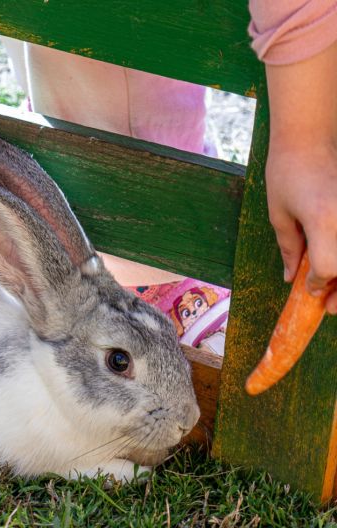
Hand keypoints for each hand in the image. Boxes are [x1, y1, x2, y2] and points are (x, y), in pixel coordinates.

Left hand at [266, 141, 336, 313]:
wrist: (311, 137)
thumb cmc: (288, 172)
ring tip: (335, 291)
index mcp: (325, 220)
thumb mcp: (280, 214)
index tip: (308, 289)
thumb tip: (292, 280)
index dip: (318, 284)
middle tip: (331, 307)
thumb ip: (289, 249)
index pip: (329, 268)